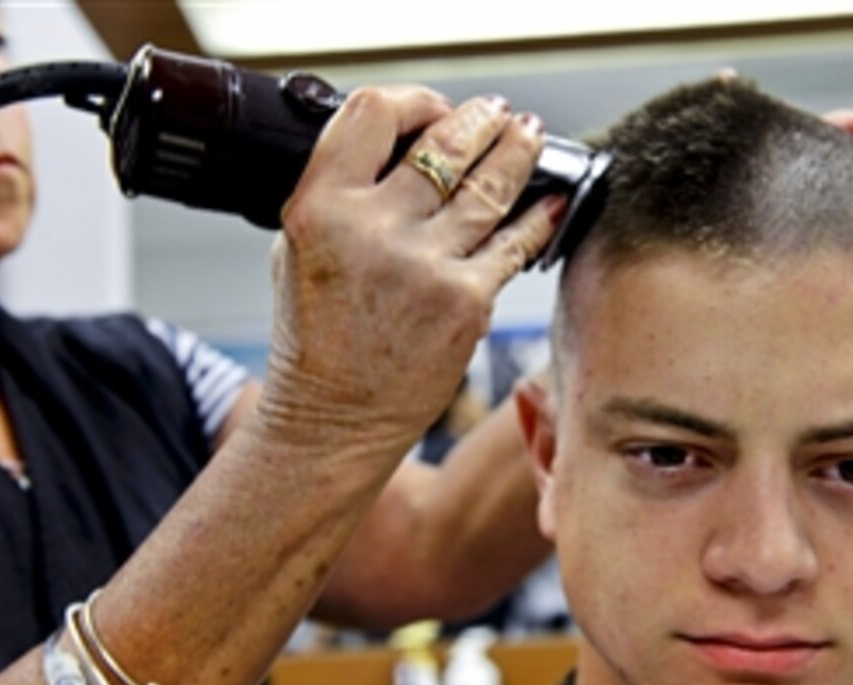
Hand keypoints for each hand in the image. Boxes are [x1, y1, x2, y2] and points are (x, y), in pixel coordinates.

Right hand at [260, 86, 561, 454]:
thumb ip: (344, 192)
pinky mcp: (468, 302)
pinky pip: (515, 243)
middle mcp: (373, 230)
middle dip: (485, 121)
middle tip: (501, 115)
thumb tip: (407, 146)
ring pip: (491, 186)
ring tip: (531, 138)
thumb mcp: (300, 246)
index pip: (374, 114)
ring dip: (520, 154)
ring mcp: (425, 266)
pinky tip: (552, 201)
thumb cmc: (318, 337)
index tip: (434, 109)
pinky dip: (539, 217)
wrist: (334, 415)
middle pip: (446, 143)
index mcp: (320, 208)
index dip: (414, 102)